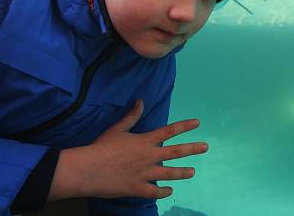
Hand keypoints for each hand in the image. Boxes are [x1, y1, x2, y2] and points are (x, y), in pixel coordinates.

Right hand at [48, 99, 207, 200]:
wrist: (88, 169)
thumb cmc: (101, 147)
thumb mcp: (117, 129)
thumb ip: (131, 116)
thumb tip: (140, 101)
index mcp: (145, 141)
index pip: (169, 131)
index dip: (185, 126)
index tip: (197, 123)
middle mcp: (149, 156)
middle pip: (176, 152)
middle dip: (192, 149)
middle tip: (205, 147)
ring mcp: (145, 173)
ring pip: (169, 174)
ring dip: (183, 173)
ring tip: (193, 172)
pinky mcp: (137, 188)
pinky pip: (155, 192)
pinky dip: (163, 192)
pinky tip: (169, 191)